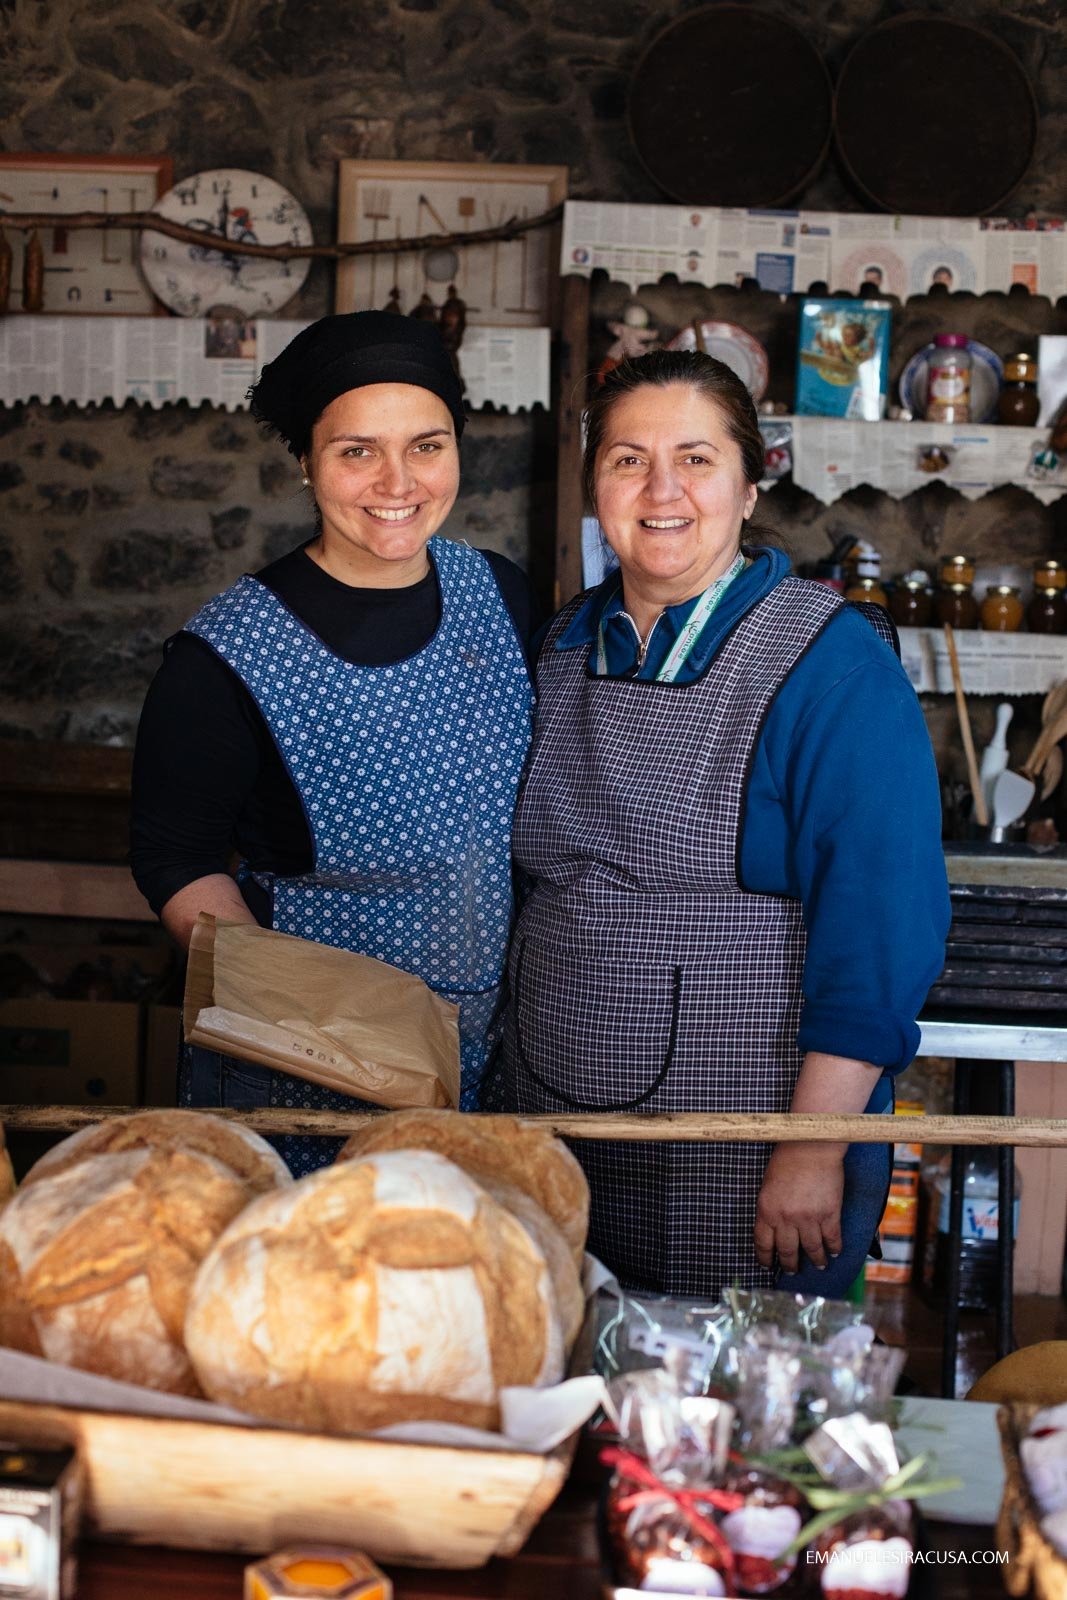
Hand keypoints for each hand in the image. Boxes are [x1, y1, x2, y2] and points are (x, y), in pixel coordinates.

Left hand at [754, 1143, 844, 1274]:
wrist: (811, 1146)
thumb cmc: (787, 1159)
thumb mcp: (768, 1185)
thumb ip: (770, 1207)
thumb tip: (773, 1226)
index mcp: (766, 1211)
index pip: (763, 1244)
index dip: (766, 1258)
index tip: (768, 1266)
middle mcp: (786, 1219)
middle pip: (787, 1251)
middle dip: (790, 1265)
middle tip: (793, 1271)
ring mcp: (809, 1219)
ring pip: (812, 1250)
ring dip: (815, 1261)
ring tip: (818, 1266)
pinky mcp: (830, 1214)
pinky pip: (832, 1239)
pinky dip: (834, 1248)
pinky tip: (834, 1252)